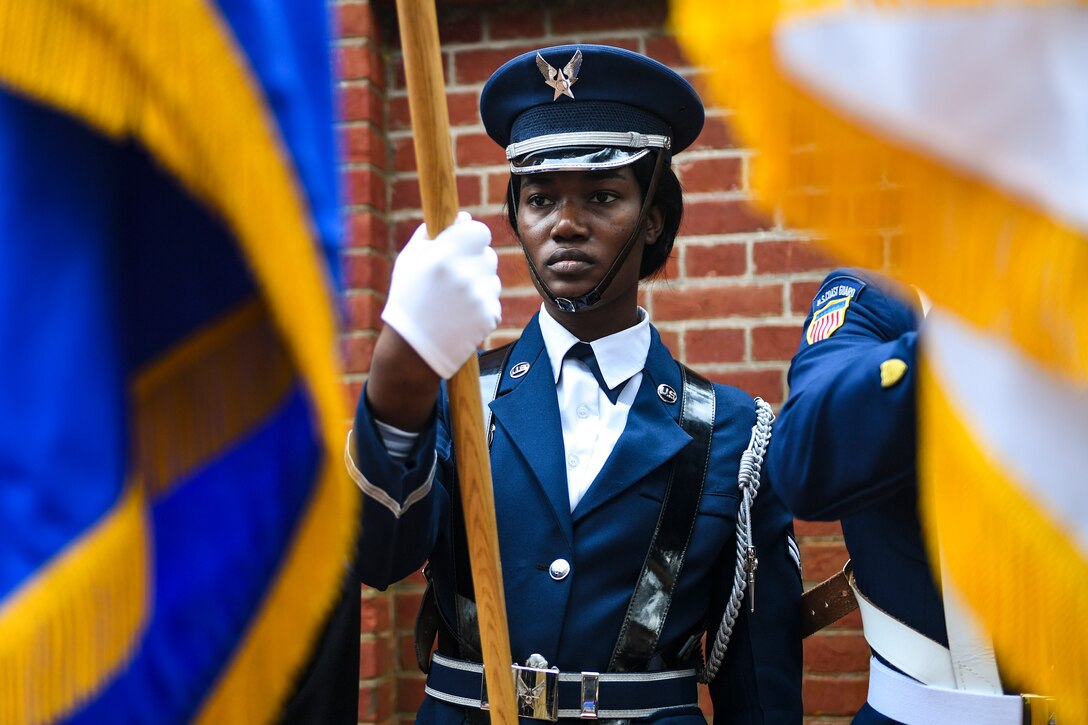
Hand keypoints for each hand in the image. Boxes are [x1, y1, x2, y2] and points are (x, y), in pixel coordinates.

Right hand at [381, 212, 501, 378]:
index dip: (472, 236)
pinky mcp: (490, 316)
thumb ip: (432, 235)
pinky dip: (481, 306)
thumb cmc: (407, 300)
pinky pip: (493, 300)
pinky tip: (461, 316)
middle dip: (475, 261)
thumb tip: (461, 216)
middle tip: (455, 277)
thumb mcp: (408, 262)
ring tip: (455, 300)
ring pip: (492, 278)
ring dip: (479, 284)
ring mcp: (480, 296)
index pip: (480, 230)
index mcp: (444, 255)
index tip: (463, 244)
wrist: (413, 351)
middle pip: (489, 254)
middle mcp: (465, 274)